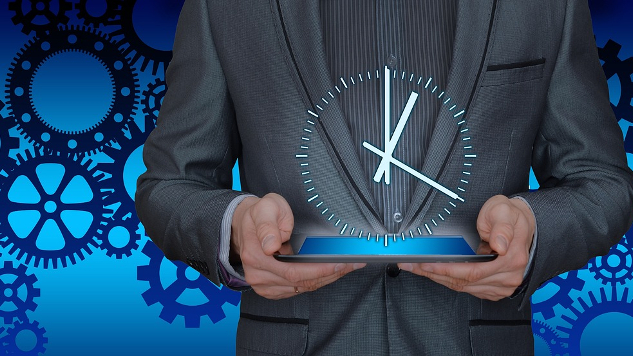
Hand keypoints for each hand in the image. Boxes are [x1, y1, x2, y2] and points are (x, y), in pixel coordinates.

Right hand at [231, 193, 364, 299]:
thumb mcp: (265, 207)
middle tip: (353, 263)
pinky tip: (331, 272)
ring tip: (347, 266)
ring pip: (302, 288)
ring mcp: (264, 284)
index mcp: (256, 254)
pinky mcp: (271, 289)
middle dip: (331, 273)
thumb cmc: (260, 214)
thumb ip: (268, 224)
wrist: (246, 225)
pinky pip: (298, 290)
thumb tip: (271, 244)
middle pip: (301, 282)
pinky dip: (317, 281)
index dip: (320, 269)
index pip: (293, 270)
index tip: (340, 263)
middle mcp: (258, 274)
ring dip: (327, 278)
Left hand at [398, 195, 535, 300]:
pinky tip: (434, 273)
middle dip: (433, 273)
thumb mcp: (504, 211)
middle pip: (463, 282)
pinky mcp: (495, 288)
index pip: (472, 271)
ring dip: (437, 278)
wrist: (523, 223)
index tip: (426, 264)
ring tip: (416, 268)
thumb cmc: (511, 216)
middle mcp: (508, 276)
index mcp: (511, 258)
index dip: (446, 270)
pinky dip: (449, 281)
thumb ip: (502, 227)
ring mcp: (502, 285)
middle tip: (411, 265)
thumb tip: (500, 245)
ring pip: (463, 287)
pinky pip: (468, 289)